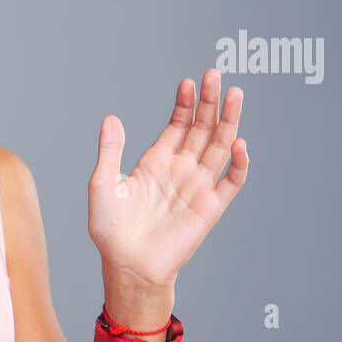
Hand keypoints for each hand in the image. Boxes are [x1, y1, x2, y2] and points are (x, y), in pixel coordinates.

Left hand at [88, 68, 247, 293]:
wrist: (127, 266)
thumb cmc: (110, 230)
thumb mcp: (102, 184)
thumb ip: (110, 151)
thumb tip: (111, 117)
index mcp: (156, 162)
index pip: (177, 125)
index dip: (185, 103)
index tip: (188, 81)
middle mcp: (180, 170)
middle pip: (202, 129)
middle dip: (209, 102)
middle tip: (215, 75)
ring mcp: (197, 187)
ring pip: (219, 147)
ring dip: (228, 122)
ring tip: (235, 95)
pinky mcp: (209, 208)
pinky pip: (230, 183)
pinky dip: (238, 165)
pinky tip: (239, 144)